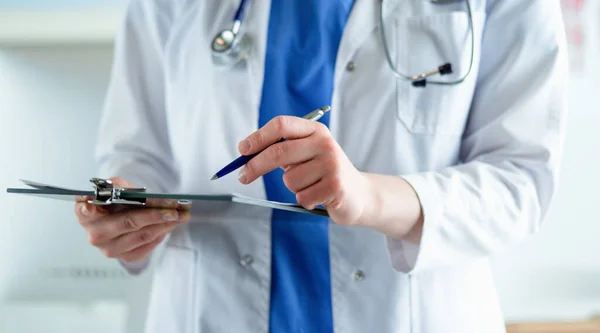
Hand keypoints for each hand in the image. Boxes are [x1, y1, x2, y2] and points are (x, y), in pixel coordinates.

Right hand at [75, 177, 190, 262]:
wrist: (119, 214)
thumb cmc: (116, 198)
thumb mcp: (116, 186)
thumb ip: (124, 187)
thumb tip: (147, 198)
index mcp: (84, 213)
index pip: (89, 210)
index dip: (99, 207)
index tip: (102, 204)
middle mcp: (94, 234)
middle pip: (128, 223)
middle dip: (155, 215)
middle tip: (175, 210)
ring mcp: (108, 249)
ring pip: (142, 236)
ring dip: (164, 225)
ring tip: (181, 216)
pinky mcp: (124, 257)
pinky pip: (146, 246)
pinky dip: (161, 234)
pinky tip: (170, 225)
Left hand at [237, 116, 373, 225]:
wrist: (359, 194)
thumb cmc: (324, 173)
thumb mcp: (306, 154)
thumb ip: (282, 150)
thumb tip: (245, 154)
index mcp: (315, 130)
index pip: (281, 125)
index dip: (258, 137)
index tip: (242, 150)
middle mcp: (324, 143)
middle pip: (279, 151)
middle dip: (255, 165)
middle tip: (243, 176)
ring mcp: (331, 164)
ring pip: (289, 179)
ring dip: (293, 187)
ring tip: (311, 186)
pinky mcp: (335, 186)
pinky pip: (301, 196)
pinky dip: (304, 200)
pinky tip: (319, 197)